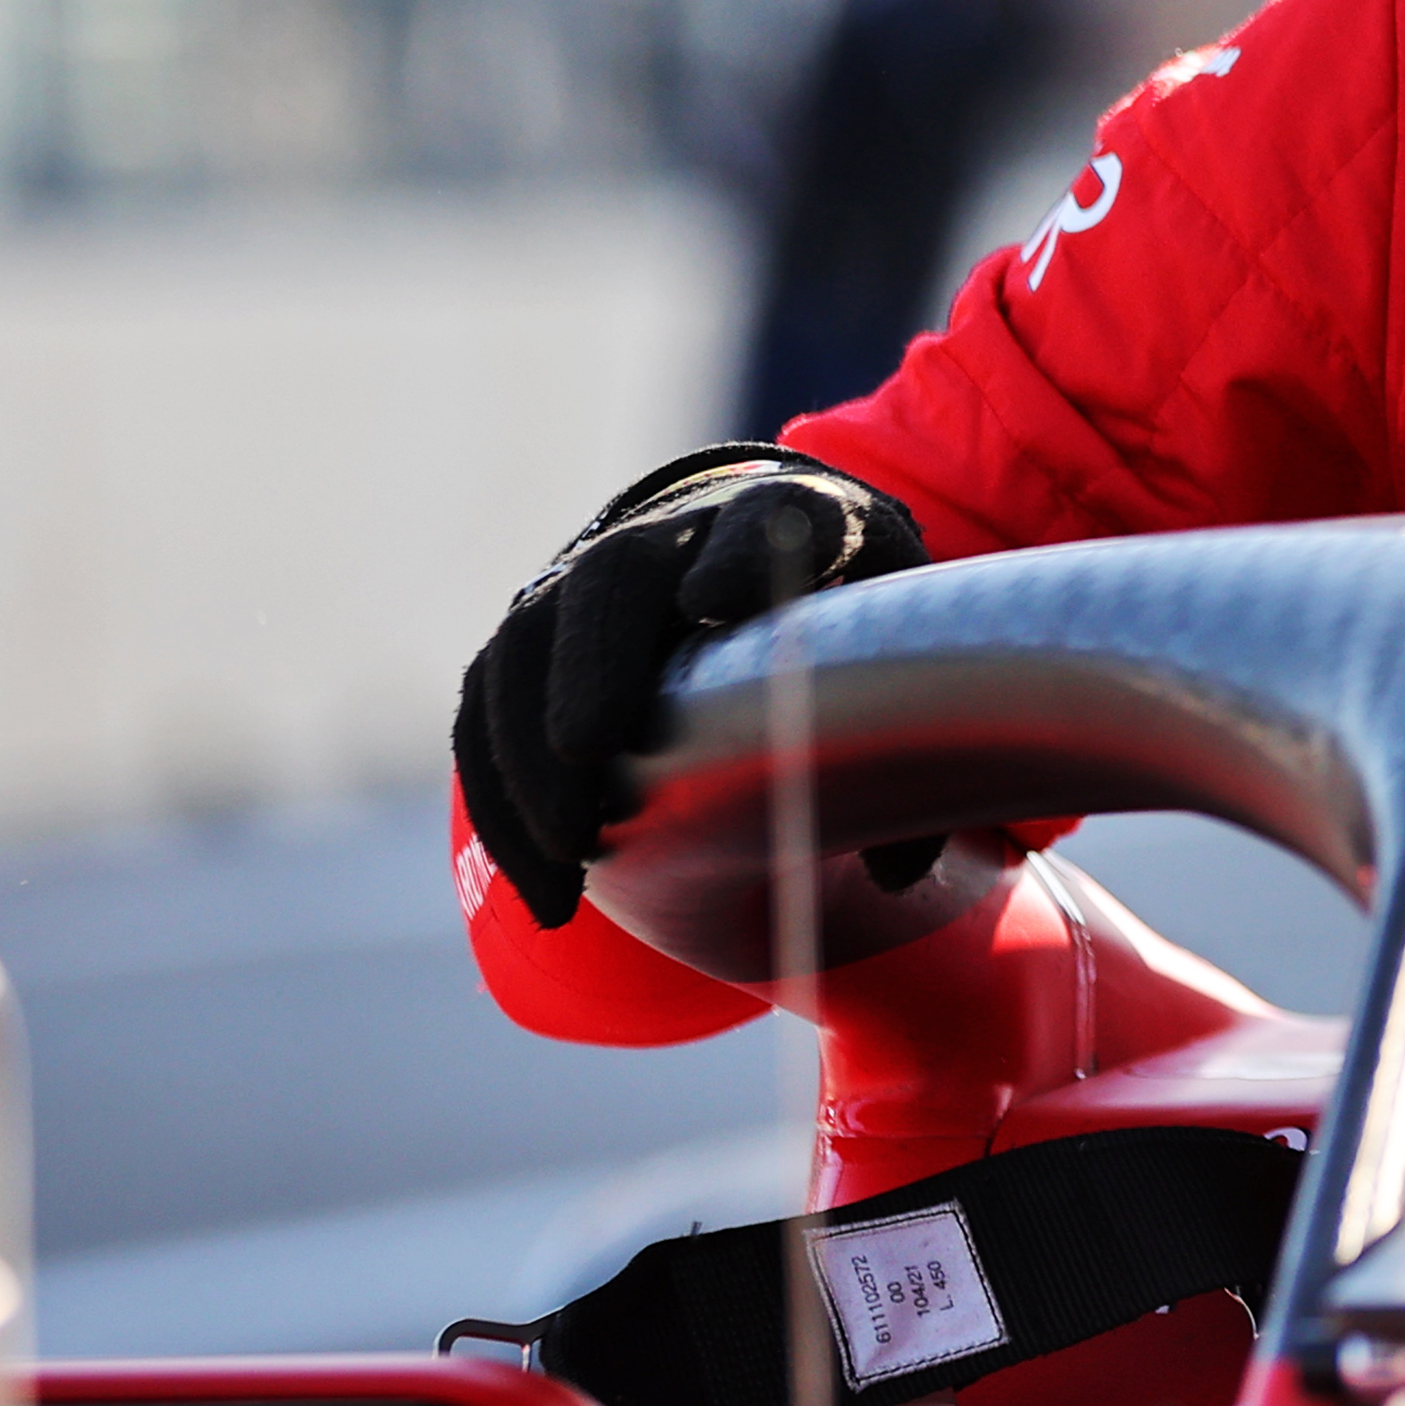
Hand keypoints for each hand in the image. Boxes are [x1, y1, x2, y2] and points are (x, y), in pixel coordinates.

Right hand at [454, 449, 925, 926]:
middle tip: (592, 770)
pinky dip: (504, 800)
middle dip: (593, 673)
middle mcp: (672, 534)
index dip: (734, 553)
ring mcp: (587, 579)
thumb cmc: (845, 618)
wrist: (757, 557)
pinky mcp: (534, 637)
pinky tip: (544, 886)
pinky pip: (489, 708)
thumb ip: (915, 744)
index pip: (763, 520)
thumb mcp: (904, 652)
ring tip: (569, 859)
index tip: (715, 602)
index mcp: (787, 520)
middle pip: (614, 580)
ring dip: (532, 759)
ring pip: (528, 646)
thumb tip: (898, 874)